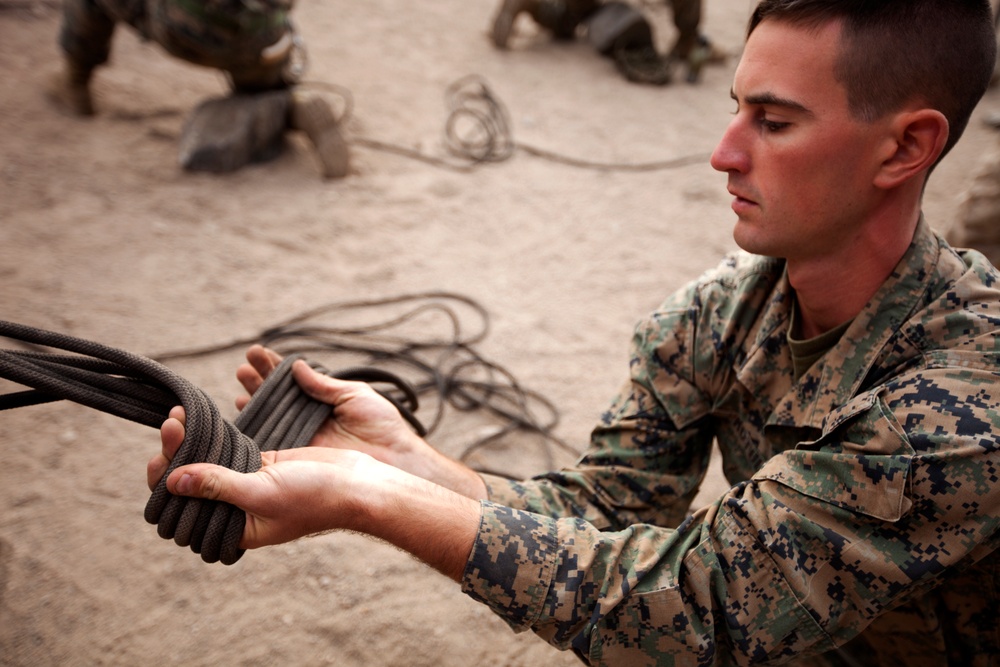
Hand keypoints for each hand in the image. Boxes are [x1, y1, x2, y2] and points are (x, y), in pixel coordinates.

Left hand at [148, 405, 480, 579]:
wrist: (362, 484)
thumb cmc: (318, 498)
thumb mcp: (262, 493)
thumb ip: (217, 486)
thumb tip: (171, 481)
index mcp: (236, 525)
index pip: (188, 505)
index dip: (168, 477)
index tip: (162, 448)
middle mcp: (240, 506)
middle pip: (195, 479)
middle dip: (178, 450)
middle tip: (172, 422)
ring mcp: (254, 482)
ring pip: (213, 458)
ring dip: (197, 436)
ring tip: (181, 414)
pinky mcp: (268, 461)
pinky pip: (235, 444)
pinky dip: (220, 430)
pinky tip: (206, 415)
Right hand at [235, 346, 488, 498]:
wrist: (393, 458)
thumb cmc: (381, 425)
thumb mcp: (354, 395)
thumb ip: (324, 384)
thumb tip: (296, 366)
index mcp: (323, 399)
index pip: (292, 379)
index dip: (273, 366)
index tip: (256, 352)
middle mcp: (308, 417)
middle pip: (275, 396)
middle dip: (257, 380)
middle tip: (242, 367)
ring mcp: (301, 436)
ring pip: (269, 416)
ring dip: (252, 399)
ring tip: (240, 383)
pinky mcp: (297, 457)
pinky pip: (272, 442)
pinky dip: (255, 430)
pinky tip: (241, 416)